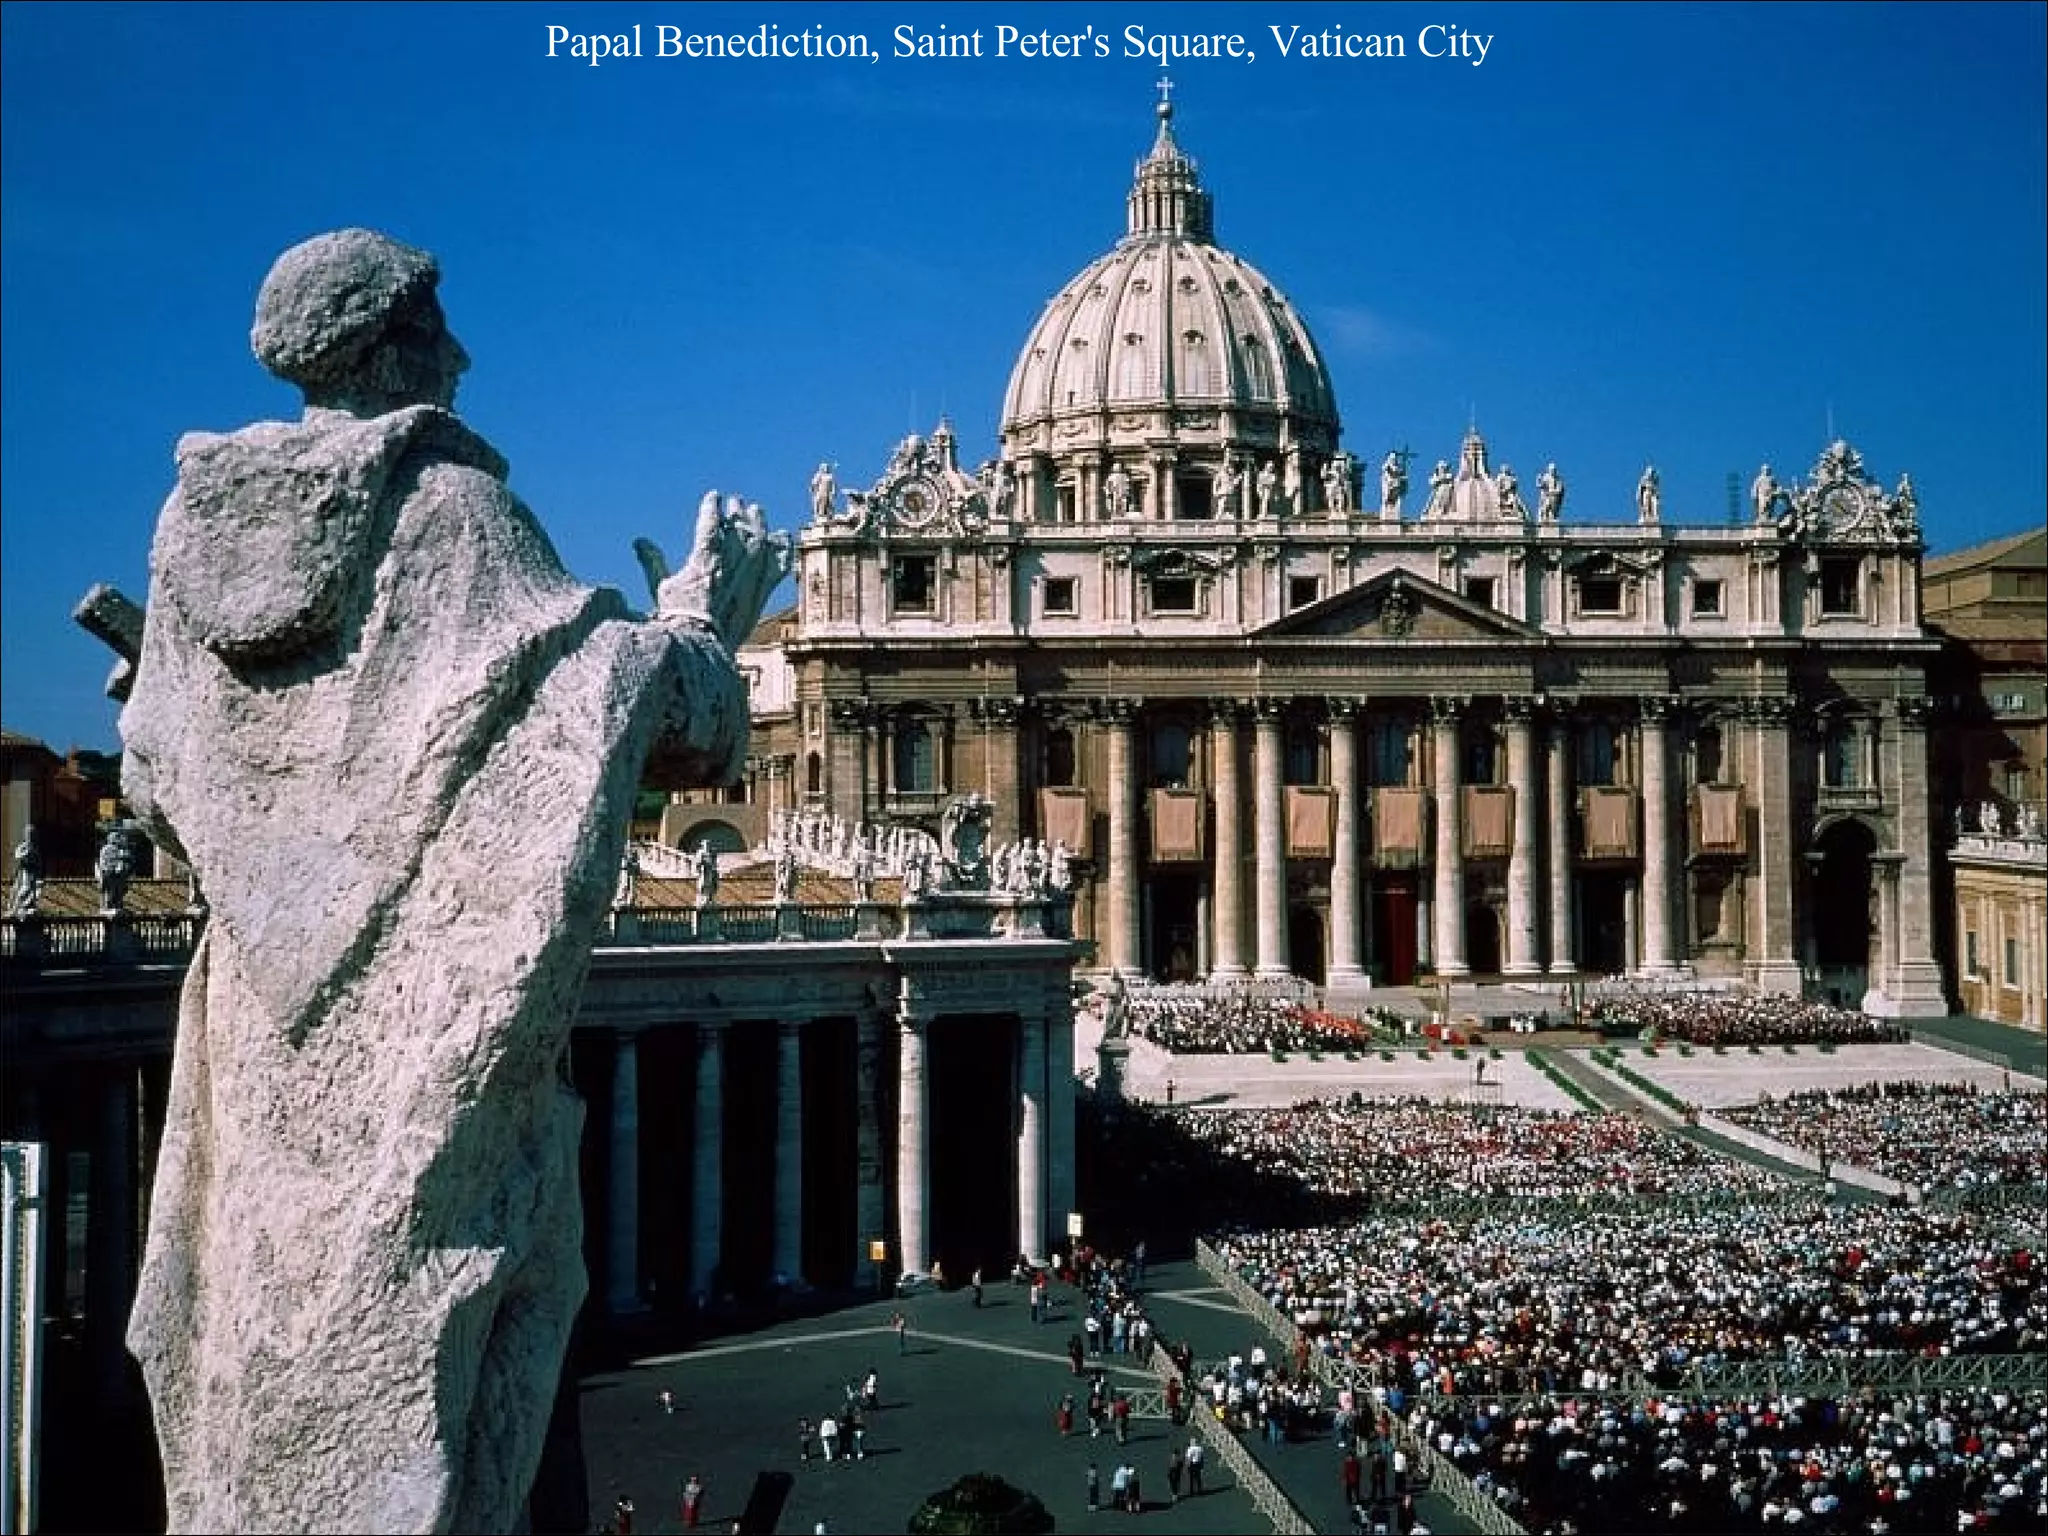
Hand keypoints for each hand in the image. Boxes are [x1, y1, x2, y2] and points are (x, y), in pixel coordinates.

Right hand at [652, 491, 791, 649]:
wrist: (702, 648)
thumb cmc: (678, 620)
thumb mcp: (661, 588)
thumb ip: (653, 561)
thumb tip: (639, 541)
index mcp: (705, 561)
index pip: (710, 524)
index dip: (712, 507)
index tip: (714, 496)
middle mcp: (731, 566)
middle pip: (738, 529)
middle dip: (736, 512)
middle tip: (735, 503)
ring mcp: (750, 579)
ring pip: (760, 541)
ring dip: (758, 523)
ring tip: (756, 510)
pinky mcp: (763, 593)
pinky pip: (779, 566)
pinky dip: (782, 549)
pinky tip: (783, 536)